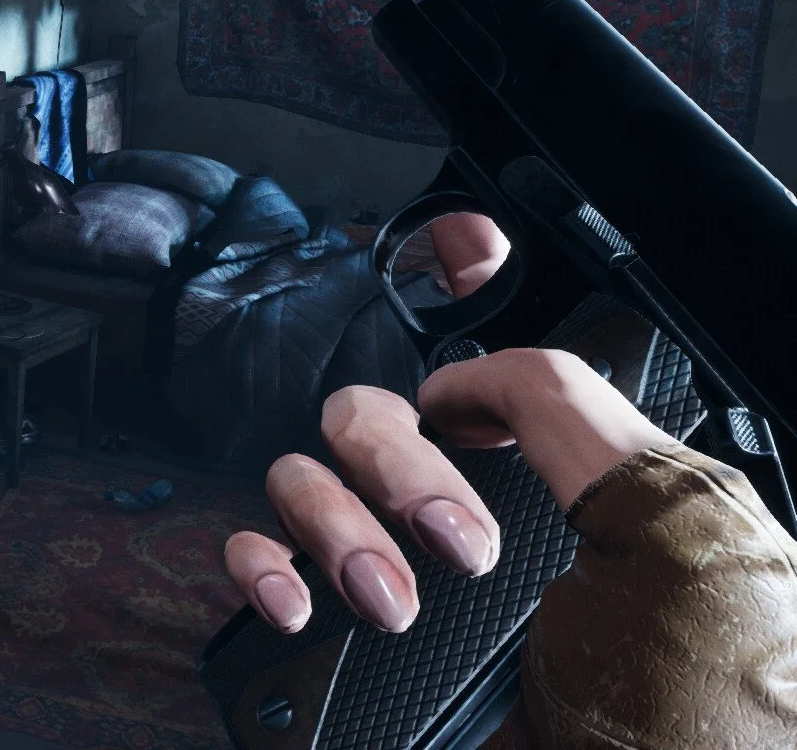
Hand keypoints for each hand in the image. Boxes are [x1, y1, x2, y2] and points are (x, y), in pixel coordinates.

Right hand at [223, 214, 676, 632]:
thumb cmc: (696, 700)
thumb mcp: (670, 523)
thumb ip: (572, 411)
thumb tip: (466, 356)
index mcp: (559, 475)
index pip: (490, 356)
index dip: (461, 283)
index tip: (457, 252)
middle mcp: (469, 513)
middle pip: (372, 415)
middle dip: (397, 463)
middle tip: (454, 540)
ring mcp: (399, 571)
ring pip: (304, 479)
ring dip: (329, 520)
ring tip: (387, 596)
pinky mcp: (343, 635)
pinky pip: (258, 560)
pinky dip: (257, 563)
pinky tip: (294, 598)